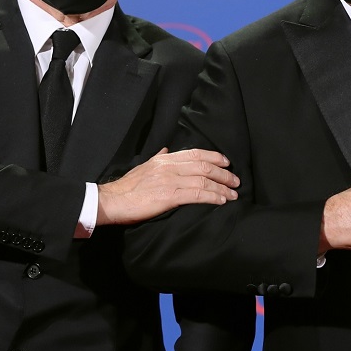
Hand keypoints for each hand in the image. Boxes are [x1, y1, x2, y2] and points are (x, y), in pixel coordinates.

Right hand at [97, 148, 239, 225]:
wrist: (114, 200)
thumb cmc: (128, 186)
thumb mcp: (144, 165)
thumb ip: (159, 157)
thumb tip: (167, 149)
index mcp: (164, 158)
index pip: (195, 153)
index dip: (214, 157)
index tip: (226, 162)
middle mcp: (169, 166)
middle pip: (203, 166)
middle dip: (223, 173)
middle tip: (236, 180)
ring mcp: (170, 180)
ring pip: (204, 180)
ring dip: (222, 187)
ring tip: (233, 193)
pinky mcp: (170, 196)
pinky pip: (197, 194)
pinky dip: (212, 196)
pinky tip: (221, 200)